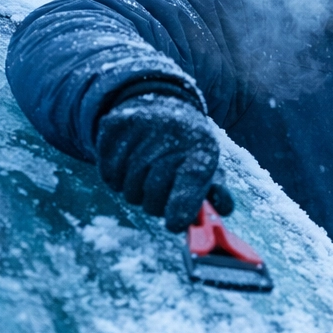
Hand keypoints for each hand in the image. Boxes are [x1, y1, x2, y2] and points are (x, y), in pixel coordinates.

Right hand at [96, 93, 218, 231]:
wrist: (158, 108)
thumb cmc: (187, 150)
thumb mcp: (207, 167)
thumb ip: (218, 193)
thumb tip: (225, 209)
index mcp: (201, 145)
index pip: (192, 178)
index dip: (182, 205)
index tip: (174, 224)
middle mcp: (173, 131)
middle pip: (154, 190)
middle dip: (155, 203)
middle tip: (159, 196)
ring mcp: (141, 126)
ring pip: (127, 187)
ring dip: (135, 191)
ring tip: (145, 175)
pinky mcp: (113, 125)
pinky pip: (108, 173)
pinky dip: (115, 179)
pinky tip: (128, 165)